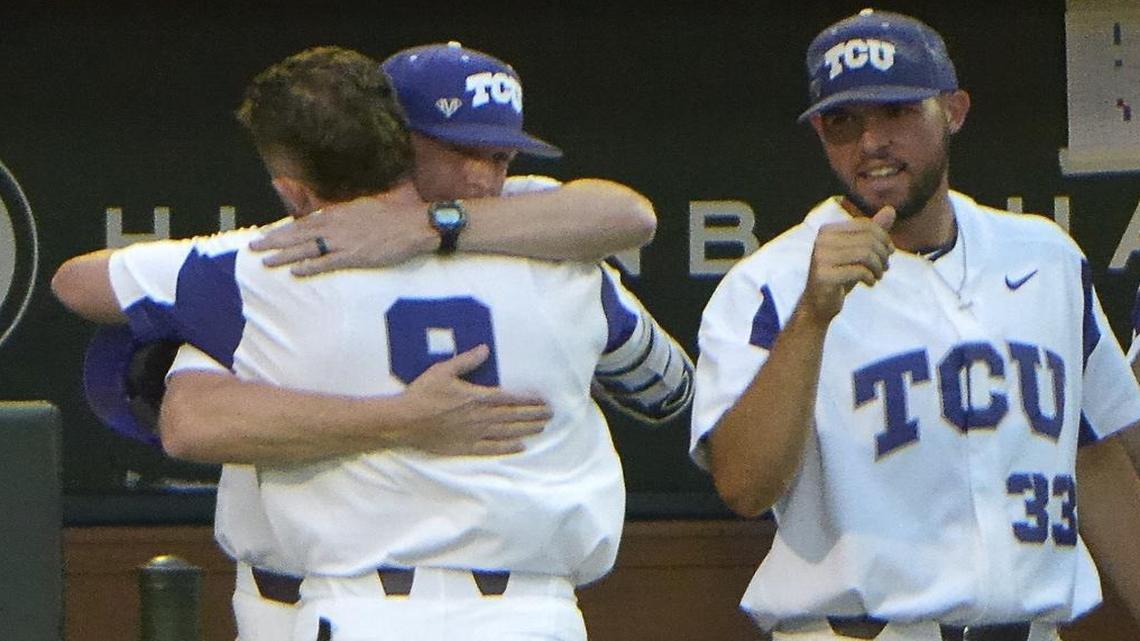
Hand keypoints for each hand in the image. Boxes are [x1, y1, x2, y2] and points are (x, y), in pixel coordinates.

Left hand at [249, 182, 432, 274]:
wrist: (418, 223)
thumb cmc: (399, 213)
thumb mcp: (370, 203)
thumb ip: (352, 208)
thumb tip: (343, 210)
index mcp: (340, 211)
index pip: (305, 220)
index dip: (285, 228)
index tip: (268, 234)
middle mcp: (337, 224)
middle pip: (299, 233)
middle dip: (274, 240)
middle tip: (253, 246)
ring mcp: (345, 240)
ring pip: (306, 248)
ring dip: (284, 255)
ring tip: (265, 261)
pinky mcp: (355, 256)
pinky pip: (326, 263)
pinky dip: (309, 267)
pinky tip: (294, 272)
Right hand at [393, 345, 551, 455]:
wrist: (404, 420)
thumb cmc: (423, 393)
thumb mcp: (444, 370)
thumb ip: (466, 361)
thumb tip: (485, 349)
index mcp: (477, 397)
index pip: (510, 398)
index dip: (529, 400)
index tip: (544, 400)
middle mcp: (480, 417)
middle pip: (513, 416)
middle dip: (533, 414)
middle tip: (550, 414)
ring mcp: (474, 433)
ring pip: (507, 431)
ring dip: (526, 429)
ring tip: (542, 427)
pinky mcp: (466, 447)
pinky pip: (491, 448)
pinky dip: (508, 448)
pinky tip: (521, 447)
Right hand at [798, 205, 894, 322]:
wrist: (818, 304)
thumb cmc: (840, 276)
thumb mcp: (858, 252)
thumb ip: (872, 231)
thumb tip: (890, 209)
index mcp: (827, 230)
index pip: (865, 225)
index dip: (884, 237)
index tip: (889, 252)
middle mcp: (821, 241)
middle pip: (868, 239)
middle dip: (883, 254)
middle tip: (885, 267)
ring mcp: (821, 258)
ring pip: (865, 254)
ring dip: (878, 267)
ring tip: (878, 275)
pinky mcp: (824, 276)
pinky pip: (859, 271)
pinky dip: (871, 277)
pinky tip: (870, 283)